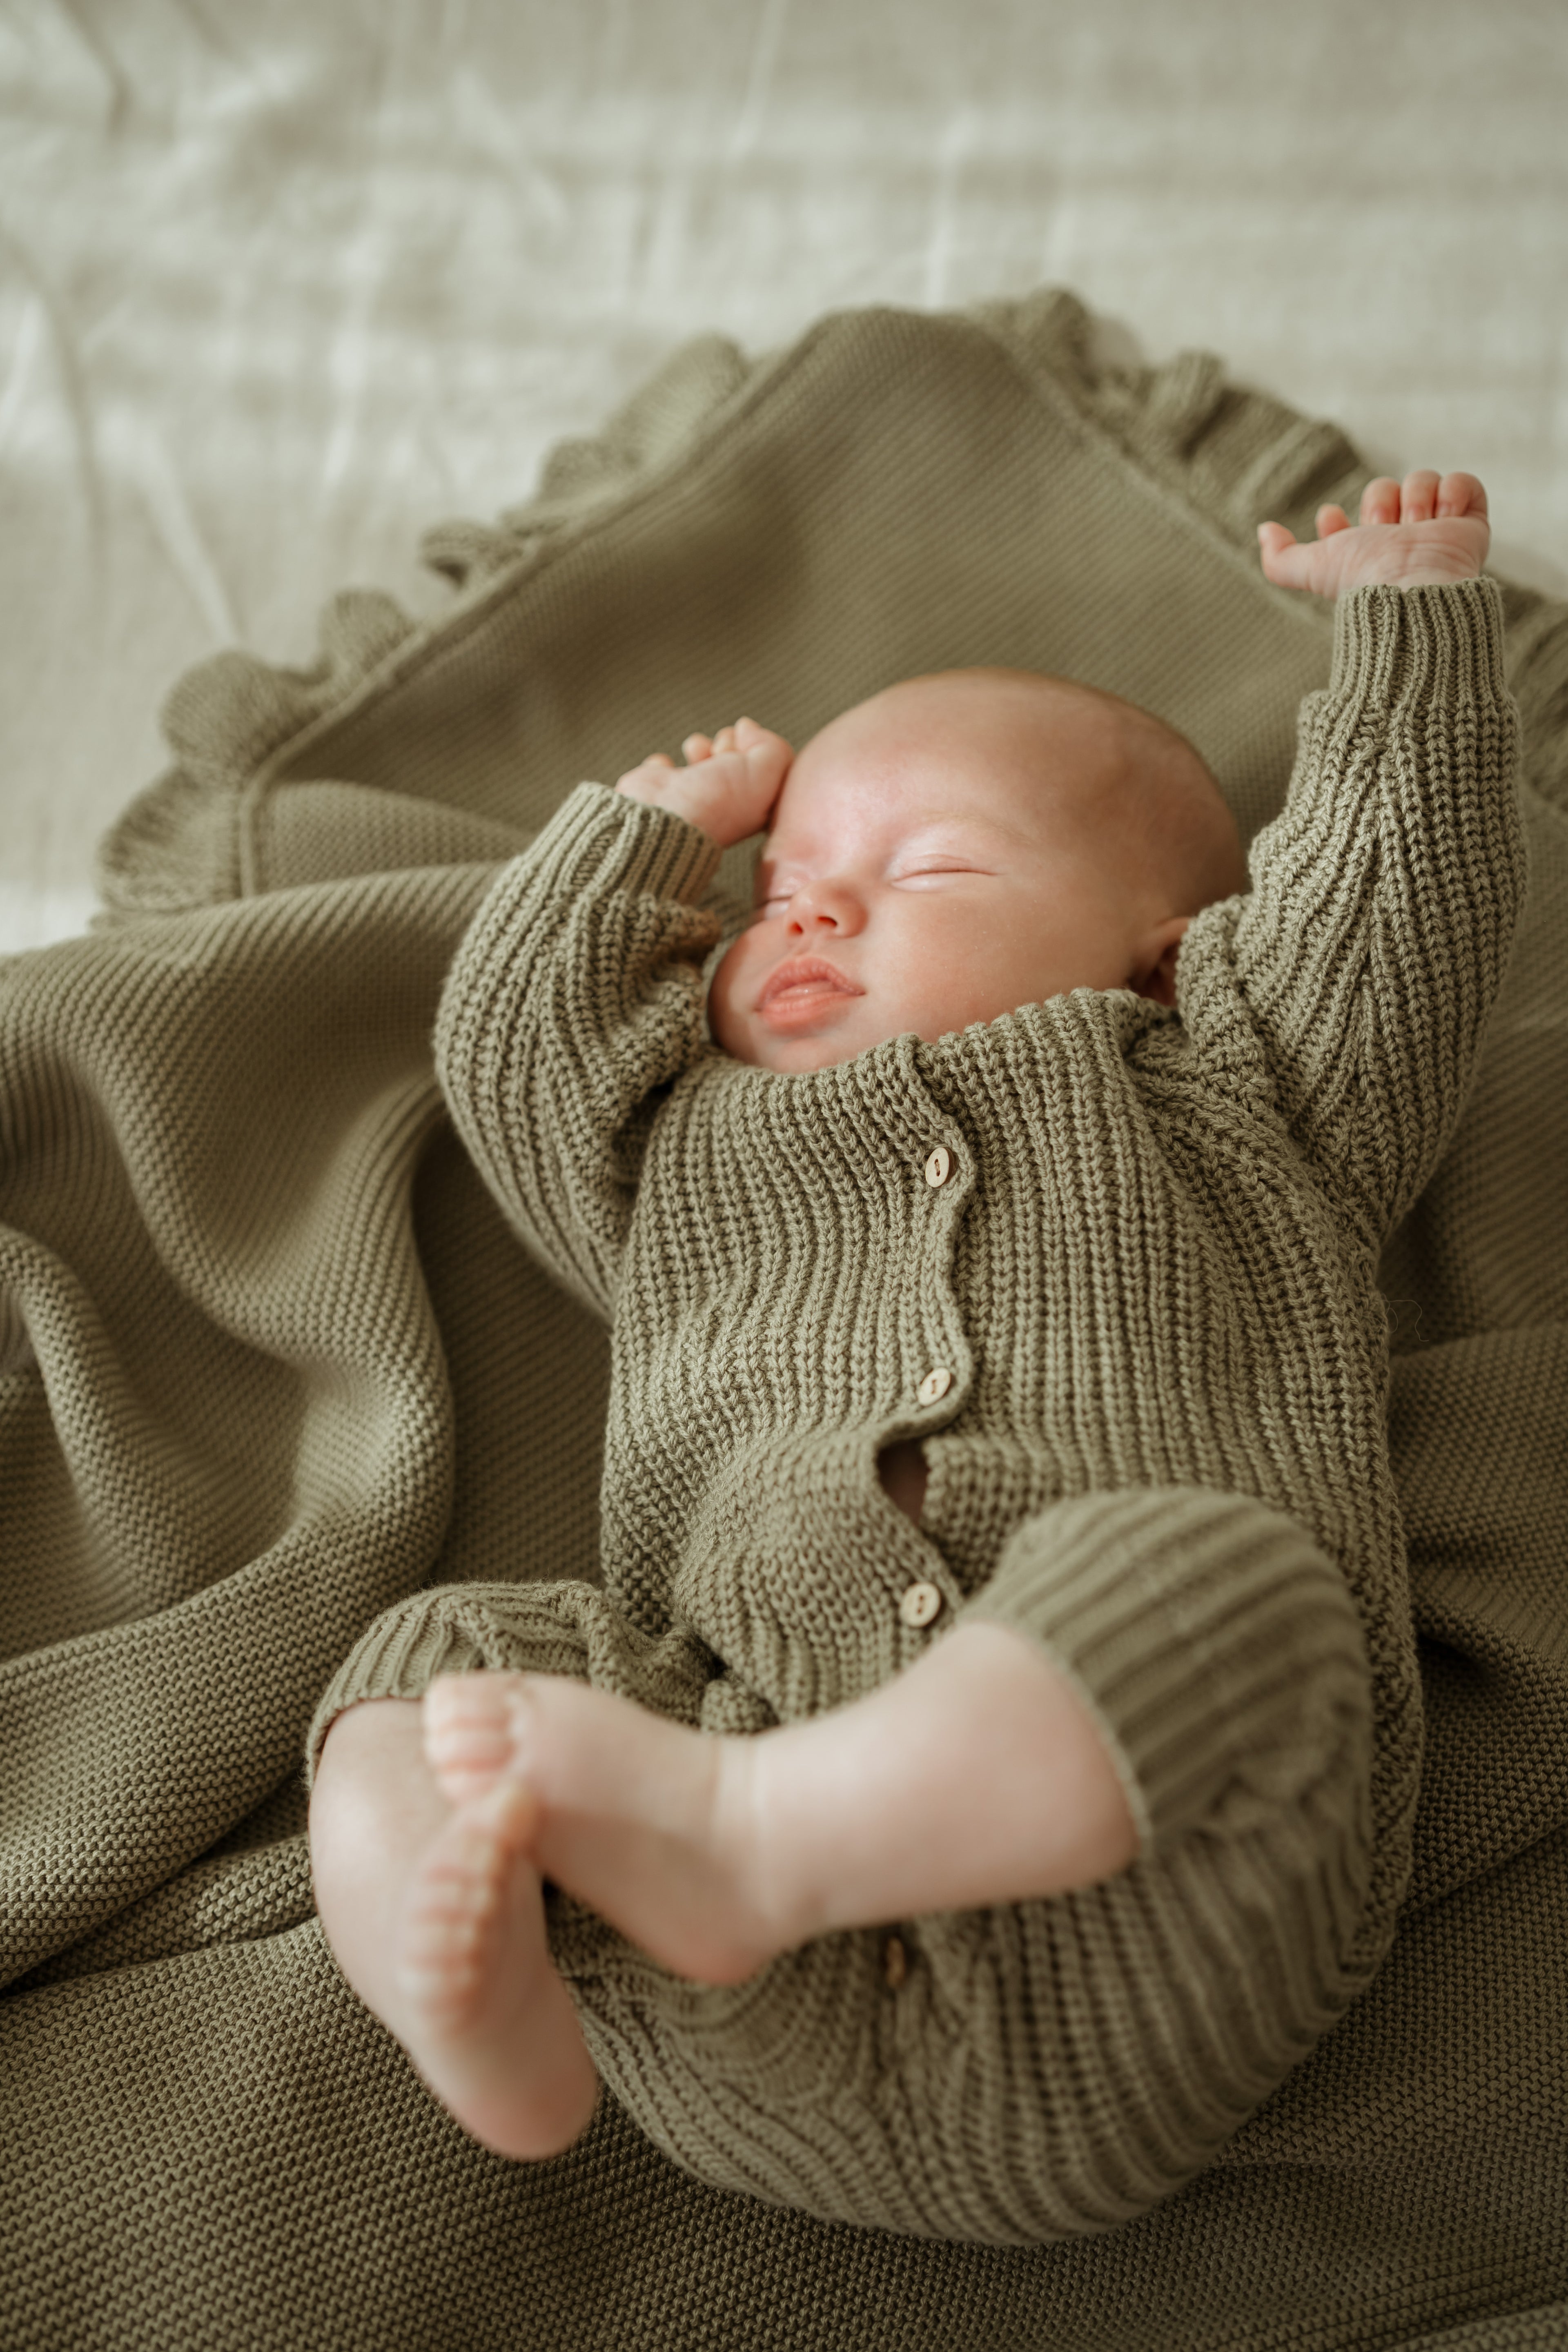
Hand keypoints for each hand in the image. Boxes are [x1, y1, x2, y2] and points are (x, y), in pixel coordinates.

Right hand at [615, 717, 793, 849]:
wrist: (662, 818)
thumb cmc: (715, 802)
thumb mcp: (764, 772)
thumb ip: (771, 747)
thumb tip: (747, 728)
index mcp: (752, 810)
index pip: (764, 770)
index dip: (757, 746)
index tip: (743, 744)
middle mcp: (723, 808)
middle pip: (733, 761)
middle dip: (728, 742)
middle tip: (721, 749)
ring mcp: (689, 801)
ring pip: (701, 763)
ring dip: (700, 745)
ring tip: (695, 750)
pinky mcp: (660, 795)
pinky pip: (663, 772)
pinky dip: (662, 765)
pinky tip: (665, 769)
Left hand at [1258, 470, 1488, 597]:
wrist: (1416, 586)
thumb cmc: (1365, 581)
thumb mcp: (1313, 570)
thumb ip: (1280, 559)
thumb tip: (1263, 530)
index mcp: (1366, 552)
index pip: (1349, 523)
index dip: (1337, 520)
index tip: (1329, 519)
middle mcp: (1400, 539)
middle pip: (1385, 487)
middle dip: (1381, 501)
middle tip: (1388, 529)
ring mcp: (1438, 530)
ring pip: (1423, 479)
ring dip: (1417, 498)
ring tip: (1418, 527)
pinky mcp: (1470, 524)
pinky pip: (1464, 483)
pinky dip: (1454, 493)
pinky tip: (1444, 516)